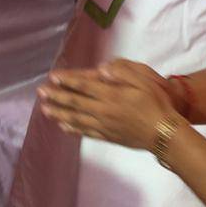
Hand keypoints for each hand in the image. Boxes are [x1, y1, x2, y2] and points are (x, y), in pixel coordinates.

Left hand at [38, 61, 178, 148]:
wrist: (164, 133)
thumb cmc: (157, 103)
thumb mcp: (144, 81)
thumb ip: (122, 73)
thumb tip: (101, 69)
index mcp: (111, 95)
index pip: (84, 86)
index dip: (67, 81)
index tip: (52, 77)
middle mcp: (103, 110)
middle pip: (75, 103)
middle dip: (57, 96)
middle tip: (41, 93)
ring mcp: (104, 126)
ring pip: (76, 119)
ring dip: (59, 113)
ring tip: (45, 110)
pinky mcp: (108, 137)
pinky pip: (86, 132)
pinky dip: (73, 129)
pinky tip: (64, 126)